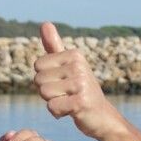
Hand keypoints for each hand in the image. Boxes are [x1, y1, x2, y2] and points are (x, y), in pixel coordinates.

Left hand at [34, 22, 124, 139]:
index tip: (62, 82)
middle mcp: (79, 66)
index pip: (38, 65)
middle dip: (47, 91)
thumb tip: (45, 23)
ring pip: (44, 93)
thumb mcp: (68, 65)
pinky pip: (52, 107)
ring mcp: (81, 84)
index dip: (45, 78)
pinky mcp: (81, 102)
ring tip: (68, 101)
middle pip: (38, 80)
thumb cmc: (80, 91)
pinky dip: (58, 113)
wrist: (102, 117)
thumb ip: (54, 46)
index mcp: (74, 55)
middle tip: (66, 94)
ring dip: (53, 102)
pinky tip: (71, 111)